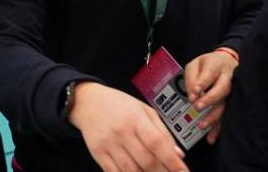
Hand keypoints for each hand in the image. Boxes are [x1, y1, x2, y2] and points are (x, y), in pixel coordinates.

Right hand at [70, 83, 186, 171]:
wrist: (88, 102)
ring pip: (131, 170)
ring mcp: (108, 144)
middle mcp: (121, 132)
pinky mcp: (97, 153)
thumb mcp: (144, 110)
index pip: (157, 143)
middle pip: (146, 161)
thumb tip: (178, 155)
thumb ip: (162, 132)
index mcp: (136, 119)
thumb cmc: (119, 105)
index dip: (172, 161)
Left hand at [184, 50, 237, 142]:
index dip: (202, 83)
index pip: (210, 73)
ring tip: (202, 125)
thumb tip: (192, 95)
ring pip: (226, 104)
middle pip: (222, 89)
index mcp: (216, 65)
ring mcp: (233, 91)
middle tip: (197, 107)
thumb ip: (192, 78)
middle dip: (210, 99)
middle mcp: (228, 78)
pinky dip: (219, 127)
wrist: (227, 62)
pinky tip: (212, 137)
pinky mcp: (233, 102)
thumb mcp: (195, 64)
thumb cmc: (208, 64)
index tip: (195, 92)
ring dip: (214, 116)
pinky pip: (228, 115)